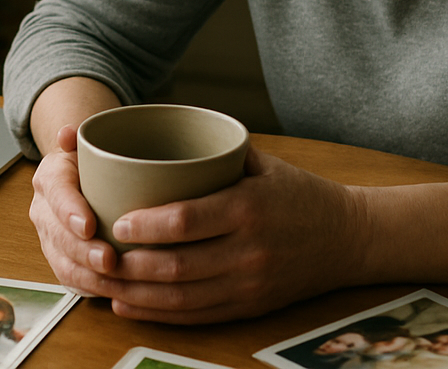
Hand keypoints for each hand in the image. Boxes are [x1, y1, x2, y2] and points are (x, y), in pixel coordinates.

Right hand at [28, 123, 111, 295]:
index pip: (56, 194)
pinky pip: (71, 279)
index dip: (70, 212)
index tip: (89, 225)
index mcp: (50, 178)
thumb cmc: (92, 162)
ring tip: (113, 280)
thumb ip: (83, 137)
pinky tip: (113, 291)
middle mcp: (44, 210)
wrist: (82, 178)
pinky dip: (91, 288)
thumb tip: (68, 133)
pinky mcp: (61, 260)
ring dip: (87, 276)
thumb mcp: (90, 143)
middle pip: (58, 235)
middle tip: (109, 260)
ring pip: (62, 263)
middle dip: (83, 251)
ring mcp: (50, 238)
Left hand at [44, 143, 366, 323]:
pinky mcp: (250, 307)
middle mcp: (249, 250)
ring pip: (182, 297)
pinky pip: (196, 315)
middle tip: (98, 253)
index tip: (118, 221)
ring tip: (103, 281)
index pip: (188, 221)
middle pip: (178, 266)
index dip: (148, 226)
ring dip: (136, 293)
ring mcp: (250, 283)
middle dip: (131, 264)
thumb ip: (215, 154)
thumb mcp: (262, 164)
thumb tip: (157, 133)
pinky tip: (128, 304)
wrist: (349, 238)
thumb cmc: (299, 194)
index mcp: (249, 207)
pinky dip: (157, 313)